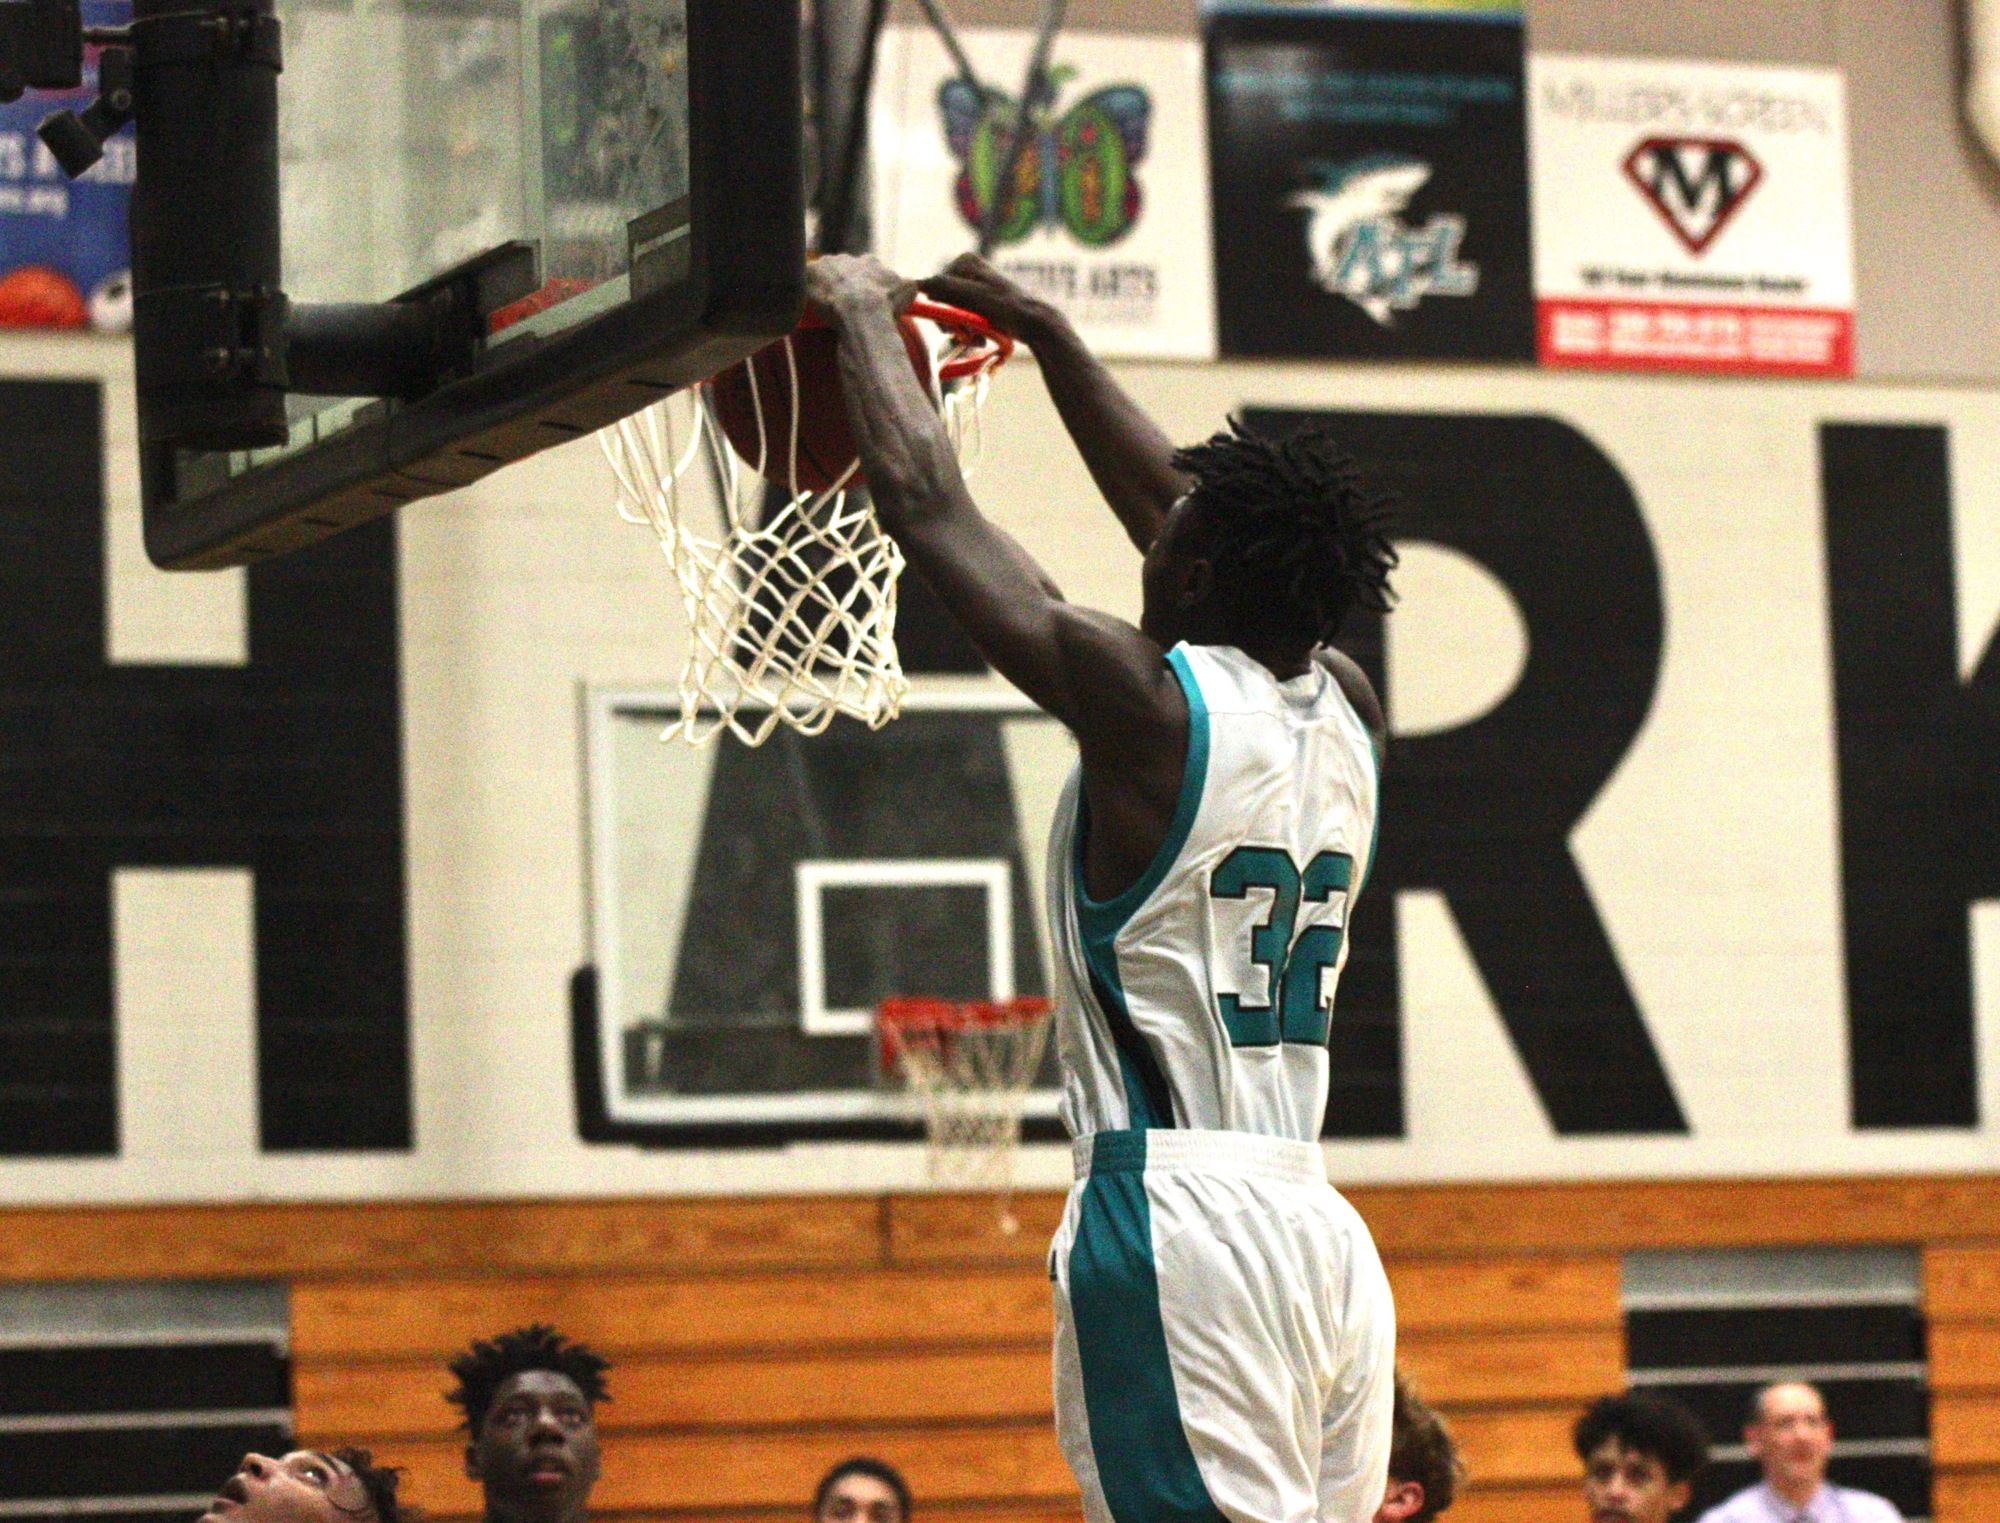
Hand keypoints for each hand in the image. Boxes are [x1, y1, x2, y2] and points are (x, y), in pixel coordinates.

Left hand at [805, 253, 916, 321]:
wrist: (862, 311)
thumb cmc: (886, 305)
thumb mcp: (908, 291)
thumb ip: (905, 284)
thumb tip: (907, 284)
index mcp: (870, 262)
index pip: (865, 271)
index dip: (863, 287)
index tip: (861, 302)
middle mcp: (848, 258)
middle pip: (842, 271)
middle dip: (841, 285)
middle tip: (840, 305)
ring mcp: (827, 264)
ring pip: (823, 274)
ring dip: (823, 286)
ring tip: (823, 304)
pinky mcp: (810, 272)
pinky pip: (804, 279)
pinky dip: (805, 289)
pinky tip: (805, 301)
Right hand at [919, 253, 1064, 347]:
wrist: (1036, 324)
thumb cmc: (1008, 308)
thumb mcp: (975, 297)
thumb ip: (947, 288)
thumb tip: (917, 283)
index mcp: (964, 262)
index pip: (934, 290)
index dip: (942, 313)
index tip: (957, 329)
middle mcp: (966, 270)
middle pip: (942, 302)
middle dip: (953, 323)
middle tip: (970, 337)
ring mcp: (972, 287)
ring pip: (951, 314)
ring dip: (962, 331)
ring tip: (979, 339)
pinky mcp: (978, 302)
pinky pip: (962, 319)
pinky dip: (969, 330)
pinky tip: (982, 337)